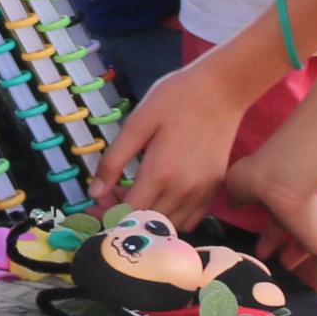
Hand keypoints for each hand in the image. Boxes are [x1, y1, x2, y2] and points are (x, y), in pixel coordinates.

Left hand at [92, 47, 257, 225]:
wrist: (222, 90)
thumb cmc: (175, 99)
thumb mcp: (137, 123)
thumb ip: (114, 160)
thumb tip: (94, 193)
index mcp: (160, 173)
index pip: (129, 213)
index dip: (108, 214)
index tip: (95, 206)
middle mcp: (183, 191)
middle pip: (148, 222)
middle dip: (125, 215)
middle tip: (111, 195)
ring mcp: (202, 193)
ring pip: (170, 225)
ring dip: (148, 218)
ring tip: (135, 195)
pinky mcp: (215, 189)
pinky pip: (191, 219)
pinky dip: (173, 218)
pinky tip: (161, 197)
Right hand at [222, 130, 316, 293]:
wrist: (280, 178)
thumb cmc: (257, 178)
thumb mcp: (237, 187)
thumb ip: (237, 198)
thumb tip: (236, 203)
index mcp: (281, 201)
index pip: (278, 222)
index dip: (268, 239)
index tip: (258, 253)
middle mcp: (299, 214)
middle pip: (296, 236)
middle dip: (285, 252)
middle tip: (272, 268)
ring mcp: (313, 228)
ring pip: (313, 249)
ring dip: (302, 265)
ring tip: (291, 286)